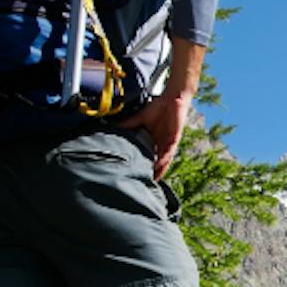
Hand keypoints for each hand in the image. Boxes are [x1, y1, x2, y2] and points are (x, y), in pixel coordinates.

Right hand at [118, 35, 206, 178]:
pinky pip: (168, 153)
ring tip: (151, 182)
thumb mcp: (139, 118)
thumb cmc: (158, 108)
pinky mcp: (173, 140)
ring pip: (163, 162)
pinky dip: (163, 160)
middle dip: (151, 175)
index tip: (133, 177)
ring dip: (158, 172)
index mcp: (152, 141)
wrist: (172, 99)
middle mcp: (160, 145)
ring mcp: (167, 144)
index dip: (142, 167)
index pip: (146, 157)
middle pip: (156, 164)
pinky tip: (157, 167)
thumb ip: (127, 125)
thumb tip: (112, 128)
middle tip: (142, 187)